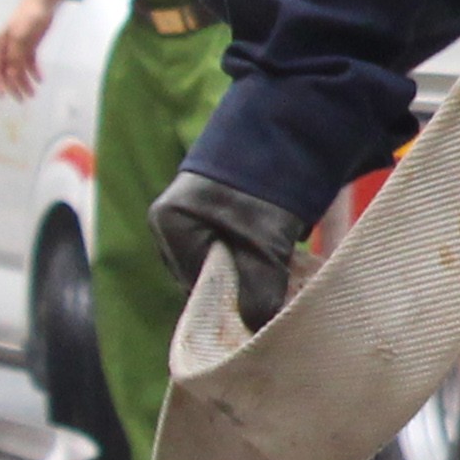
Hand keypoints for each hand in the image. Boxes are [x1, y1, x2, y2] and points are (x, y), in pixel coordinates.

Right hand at [0, 0, 56, 103]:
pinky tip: (40, 79)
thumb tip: (12, 74)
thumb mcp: (21, 36)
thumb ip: (16, 56)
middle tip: (22, 99)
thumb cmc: (28, 17)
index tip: (1, 96)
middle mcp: (7, 49)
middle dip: (13, 87)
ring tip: (33, 93)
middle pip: (7, 72)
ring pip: (19, 69)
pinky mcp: (29, 46)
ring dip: (25, 82)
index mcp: (0, 46)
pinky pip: (29, 62)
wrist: (42, 2)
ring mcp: (19, 48)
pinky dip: (34, 71)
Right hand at [150, 168, 309, 330]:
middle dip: (239, 291)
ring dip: (250, 273)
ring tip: (280, 279)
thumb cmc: (266, 185)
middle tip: (273, 302)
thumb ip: (258, 291)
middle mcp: (172, 220)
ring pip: (220, 263)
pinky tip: (278, 262)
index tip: (257, 319)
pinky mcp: (214, 207)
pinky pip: (229, 246)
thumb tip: (256, 332)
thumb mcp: (263, 244)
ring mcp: (191, 212)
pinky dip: (252, 257)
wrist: (288, 127)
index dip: (226, 307)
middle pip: (205, 277)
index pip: (193, 287)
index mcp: (170, 224)